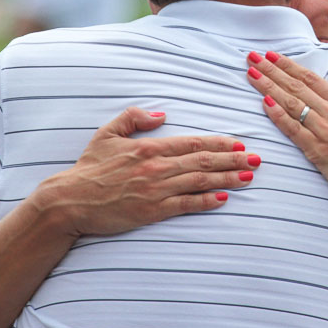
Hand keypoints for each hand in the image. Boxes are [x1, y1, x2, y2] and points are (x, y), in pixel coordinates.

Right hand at [32, 107, 260, 236]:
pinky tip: (224, 199)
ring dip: (228, 178)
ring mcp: (155, 190)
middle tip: (257, 159)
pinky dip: (206, 202)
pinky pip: (185, 205)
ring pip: (200, 182)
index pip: (192, 142)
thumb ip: (134, 118)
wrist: (69, 200)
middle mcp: (156, 167)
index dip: (219, 142)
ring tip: (249, 176)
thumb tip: (161, 115)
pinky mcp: (151, 212)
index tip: (240, 142)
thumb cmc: (88, 168)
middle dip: (233, 159)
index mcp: (149, 148)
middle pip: (203, 161)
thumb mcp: (107, 134)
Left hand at [245, 51, 327, 205]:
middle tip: (252, 57)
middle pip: (296, 87)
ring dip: (268, 87)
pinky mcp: (318, 153)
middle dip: (271, 70)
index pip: (312, 79)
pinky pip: (293, 130)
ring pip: (291, 104)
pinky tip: (264, 102)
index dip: (290, 66)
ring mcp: (324, 133)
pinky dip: (277, 115)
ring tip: (251, 74)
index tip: (273, 56)